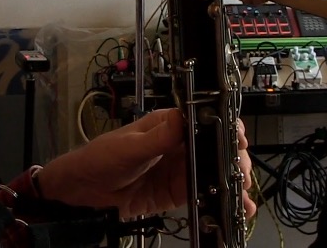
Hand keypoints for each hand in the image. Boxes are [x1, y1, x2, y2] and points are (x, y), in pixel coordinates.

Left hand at [36, 109, 255, 218]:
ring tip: (243, 193)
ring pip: (216, 170)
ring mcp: (180, 168)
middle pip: (217, 146)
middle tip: (241, 173)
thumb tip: (182, 120)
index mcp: (168, 124)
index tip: (238, 140)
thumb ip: (157, 137)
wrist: (83, 192)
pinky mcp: (178, 191)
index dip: (226, 127)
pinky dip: (223, 198)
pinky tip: (237, 206)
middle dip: (235, 158)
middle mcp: (179, 144)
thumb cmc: (99, 158)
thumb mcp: (127, 146)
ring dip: (233, 179)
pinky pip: (205, 192)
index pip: (205, 119)